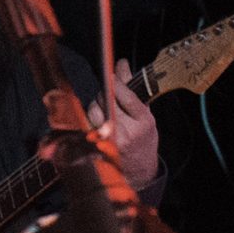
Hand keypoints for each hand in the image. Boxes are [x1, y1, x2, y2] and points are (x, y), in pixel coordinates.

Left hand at [100, 58, 161, 192]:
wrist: (139, 169)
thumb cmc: (143, 138)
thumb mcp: (145, 113)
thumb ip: (132, 88)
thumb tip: (122, 63)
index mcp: (143, 121)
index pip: (125, 95)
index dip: (116, 82)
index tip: (111, 75)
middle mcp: (128, 131)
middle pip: (106, 100)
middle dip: (105, 93)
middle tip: (109, 95)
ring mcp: (111, 140)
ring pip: (94, 109)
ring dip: (96, 105)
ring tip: (106, 111)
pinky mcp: (98, 146)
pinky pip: (88, 122)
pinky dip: (91, 118)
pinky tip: (99, 123)